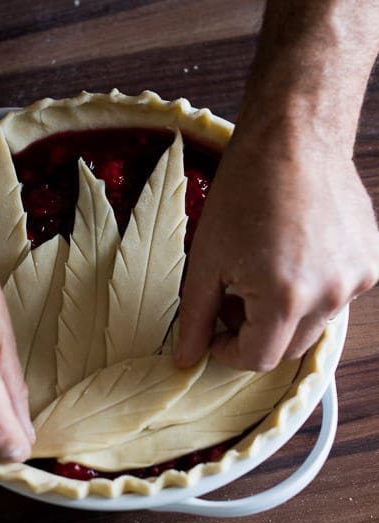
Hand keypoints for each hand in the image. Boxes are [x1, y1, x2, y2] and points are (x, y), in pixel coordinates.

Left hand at [176, 130, 378, 370]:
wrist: (293, 137)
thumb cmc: (243, 192)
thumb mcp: (206, 260)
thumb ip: (196, 317)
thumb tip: (186, 358)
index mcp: (286, 298)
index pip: (258, 359)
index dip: (228, 352)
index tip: (214, 335)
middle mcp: (330, 295)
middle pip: (289, 348)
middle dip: (256, 334)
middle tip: (233, 300)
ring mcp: (357, 277)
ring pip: (313, 324)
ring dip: (284, 314)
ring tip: (262, 272)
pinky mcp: (370, 261)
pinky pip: (336, 296)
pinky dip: (311, 290)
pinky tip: (293, 256)